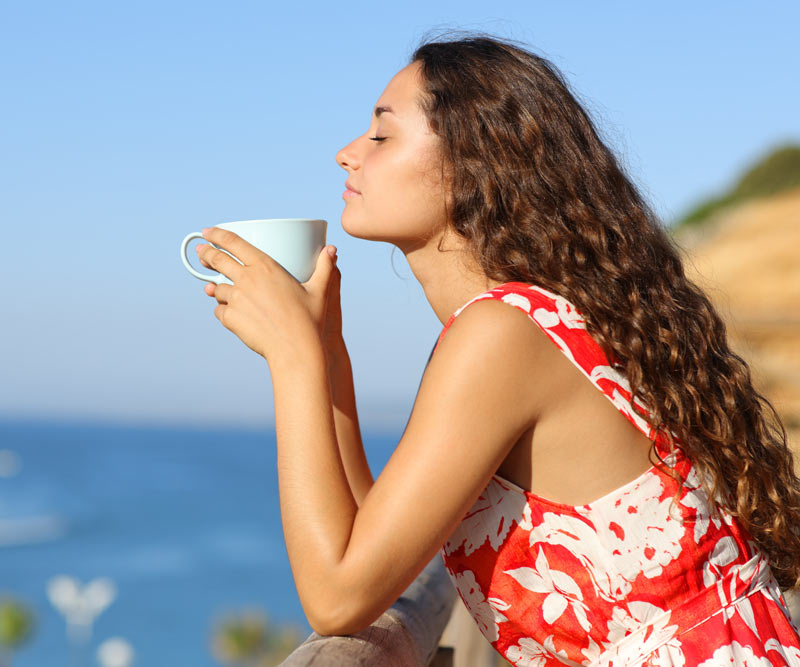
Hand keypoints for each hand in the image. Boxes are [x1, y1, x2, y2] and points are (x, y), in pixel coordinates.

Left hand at [196, 227, 338, 362]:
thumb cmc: (310, 319)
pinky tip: (229, 312)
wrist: (295, 349)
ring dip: (216, 287)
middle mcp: (246, 279)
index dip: (218, 234)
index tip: (208, 232)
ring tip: (215, 288)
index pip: (233, 242)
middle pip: (217, 260)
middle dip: (206, 254)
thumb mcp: (320, 290)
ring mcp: (236, 299)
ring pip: (217, 288)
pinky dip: (222, 310)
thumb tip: (332, 250)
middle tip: (201, 252)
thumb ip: (325, 267)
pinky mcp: (231, 318)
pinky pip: (219, 310)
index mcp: (265, 266)